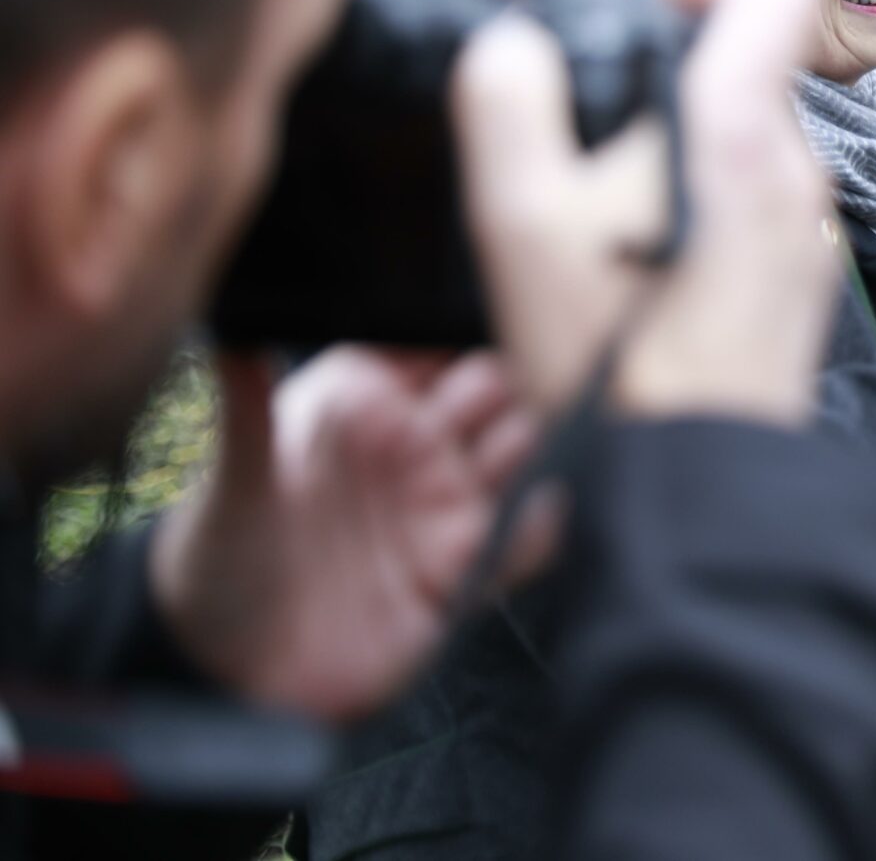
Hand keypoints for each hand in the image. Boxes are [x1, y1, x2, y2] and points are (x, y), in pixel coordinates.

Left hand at [150, 347, 548, 721]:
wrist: (226, 676)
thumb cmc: (216, 561)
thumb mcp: (229, 483)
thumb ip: (245, 408)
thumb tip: (231, 326)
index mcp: (361, 405)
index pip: (426, 341)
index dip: (453, 324)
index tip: (468, 317)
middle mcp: (412, 447)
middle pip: (492, 388)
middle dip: (508, 377)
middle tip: (491, 392)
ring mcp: (442, 506)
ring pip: (520, 450)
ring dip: (529, 441)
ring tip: (507, 447)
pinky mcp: (464, 571)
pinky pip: (526, 539)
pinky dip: (538, 524)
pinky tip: (526, 514)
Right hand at [452, 0, 840, 424]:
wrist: (688, 480)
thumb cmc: (604, 350)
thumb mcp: (515, 217)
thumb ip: (506, 100)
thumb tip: (516, 42)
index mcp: (739, 129)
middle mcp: (795, 167)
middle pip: (746, 69)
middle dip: (670, 73)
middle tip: (588, 128)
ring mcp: (808, 228)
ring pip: (747, 140)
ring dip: (680, 146)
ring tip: (602, 213)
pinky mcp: (804, 279)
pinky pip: (756, 203)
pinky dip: (702, 203)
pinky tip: (641, 265)